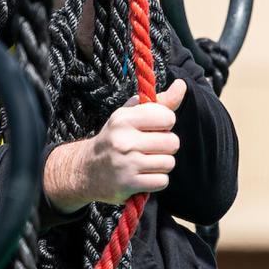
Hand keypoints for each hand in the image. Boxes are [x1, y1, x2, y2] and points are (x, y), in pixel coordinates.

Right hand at [44, 80, 188, 211]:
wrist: (85, 170)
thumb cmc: (114, 139)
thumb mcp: (129, 116)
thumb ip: (158, 102)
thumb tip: (182, 85)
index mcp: (124, 119)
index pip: (167, 117)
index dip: (165, 124)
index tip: (154, 128)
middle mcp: (124, 140)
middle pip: (172, 142)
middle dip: (165, 147)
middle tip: (149, 148)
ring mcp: (126, 163)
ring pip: (169, 163)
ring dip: (161, 165)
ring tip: (145, 162)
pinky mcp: (129, 184)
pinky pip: (162, 181)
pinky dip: (156, 180)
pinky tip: (143, 176)